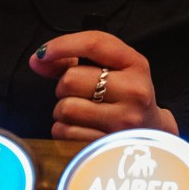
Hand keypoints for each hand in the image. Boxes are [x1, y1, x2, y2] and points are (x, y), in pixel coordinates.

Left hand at [29, 30, 178, 142]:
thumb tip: (38, 60)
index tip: (43, 53)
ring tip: (81, 112)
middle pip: (71, 79)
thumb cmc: (126, 98)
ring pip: (65, 107)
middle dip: (65, 85)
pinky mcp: (106, 145)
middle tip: (79, 93)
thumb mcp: (115, 71)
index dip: (62, 45)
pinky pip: (64, 132)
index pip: (95, 44)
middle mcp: (134, 92)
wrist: (150, 137)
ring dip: (63, 110)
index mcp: (136, 65)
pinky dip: (64, 130)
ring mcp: (123, 121)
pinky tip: (82, 128)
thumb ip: (76, 61)